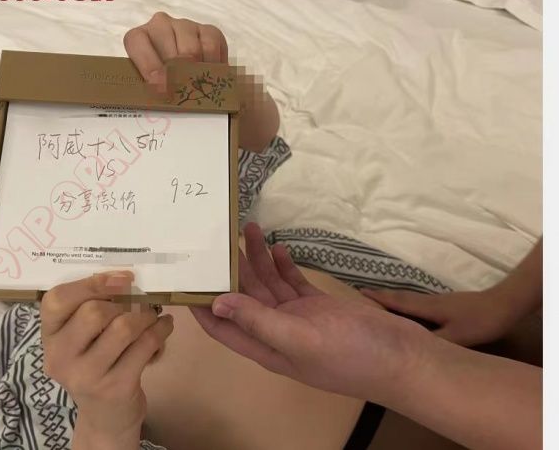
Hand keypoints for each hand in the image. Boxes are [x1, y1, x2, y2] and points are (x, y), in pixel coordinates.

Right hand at [41, 271, 173, 449]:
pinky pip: (145, 346)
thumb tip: (125, 277)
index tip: (122, 277)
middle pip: (94, 312)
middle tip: (141, 300)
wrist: (104, 416)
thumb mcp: (80, 339)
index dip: (91, 283)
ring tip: (154, 314)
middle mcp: (60, 357)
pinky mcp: (115, 387)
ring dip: (146, 315)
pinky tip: (164, 326)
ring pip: (124, 327)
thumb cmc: (95, 364)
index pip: (57, 300)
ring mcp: (87, 375)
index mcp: (49, 336)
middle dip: (125, 301)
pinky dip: (161, 330)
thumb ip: (88, 308)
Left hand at [123, 12, 279, 150]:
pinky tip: (217, 70)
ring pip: (182, 31)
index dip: (145, 61)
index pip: (134, 42)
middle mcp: (158, 34)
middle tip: (183, 87)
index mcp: (142, 54)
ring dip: (192, 59)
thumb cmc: (191, 112)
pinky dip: (213, 54)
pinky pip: (209, 34)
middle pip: (155, 31)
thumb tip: (147, 115)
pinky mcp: (207, 31)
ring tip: (202, 82)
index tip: (159, 88)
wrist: (226, 112)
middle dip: (170, 61)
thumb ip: (161, 103)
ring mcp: (182, 29)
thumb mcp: (172, 109)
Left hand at [190, 223, 432, 403]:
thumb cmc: (350, 354)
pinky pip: (292, 281)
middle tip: (217, 238)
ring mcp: (298, 317)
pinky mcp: (318, 305)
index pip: (221, 326)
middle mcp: (276, 331)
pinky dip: (283, 264)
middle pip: (242, 298)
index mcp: (265, 346)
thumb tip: (216, 304)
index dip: (201, 305)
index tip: (185, 276)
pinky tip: (276, 245)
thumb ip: (257, 320)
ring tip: (247, 229)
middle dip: (229, 270)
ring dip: (256, 259)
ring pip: (267, 285)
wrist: (402, 358)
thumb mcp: (299, 338)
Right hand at [360, 287, 518, 346]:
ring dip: (393, 302)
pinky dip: (407, 307)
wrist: (504, 305)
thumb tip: (407, 346)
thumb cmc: (479, 321)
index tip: (358, 293)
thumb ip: (432, 341)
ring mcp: (438, 302)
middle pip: (400, 297)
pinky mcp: (447, 305)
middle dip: (381, 297)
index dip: (377, 298)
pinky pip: (419, 305)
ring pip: (410, 301)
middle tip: (362, 298)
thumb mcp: (455, 336)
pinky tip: (409, 315)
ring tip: (379, 307)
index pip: (396, 301)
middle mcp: (428, 301)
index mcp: (426, 307)